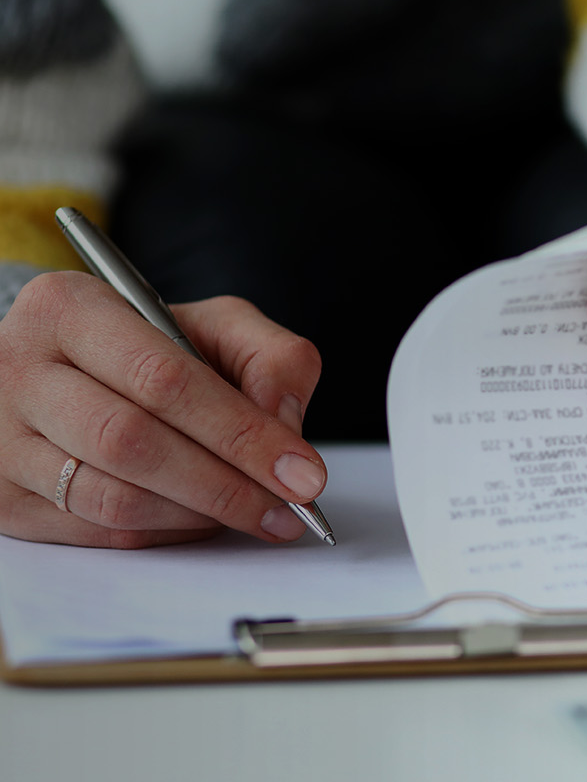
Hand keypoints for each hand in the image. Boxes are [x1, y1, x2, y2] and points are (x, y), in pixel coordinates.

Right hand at [0, 274, 324, 547]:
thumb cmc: (150, 347)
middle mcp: (20, 370)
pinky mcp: (4, 498)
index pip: (164, 379)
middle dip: (225, 484)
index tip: (301, 472)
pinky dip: (165, 533)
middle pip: (132, 442)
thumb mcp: (214, 324)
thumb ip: (269, 356)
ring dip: (197, 515)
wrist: (66, 372)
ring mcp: (3, 438)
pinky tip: (204, 520)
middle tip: (288, 508)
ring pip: (111, 497)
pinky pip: (97, 531)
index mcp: (69, 309)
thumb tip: (282, 424)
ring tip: (255, 513)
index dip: (241, 432)